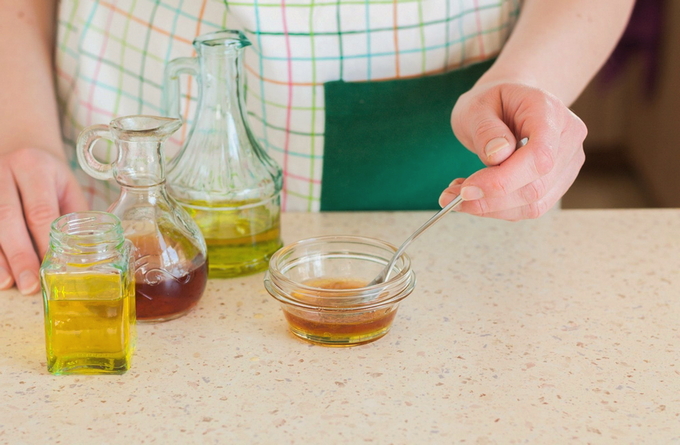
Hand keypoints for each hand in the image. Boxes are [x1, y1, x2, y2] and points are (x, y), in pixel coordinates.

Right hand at [0, 147, 87, 293]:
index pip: (39, 209)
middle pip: (8, 218)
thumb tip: (90, 255)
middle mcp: (4, 172)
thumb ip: (75, 218)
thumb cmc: (51, 179)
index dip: (44, 241)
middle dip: (20, 255)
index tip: (52, 266)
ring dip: (0, 258)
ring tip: (9, 284)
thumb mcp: (68, 189)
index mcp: (35, 167)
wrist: (21, 152)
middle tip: (30, 284)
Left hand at [439, 82, 586, 219]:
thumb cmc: (493, 101)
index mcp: (550, 111)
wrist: (511, 102)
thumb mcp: (476, 106)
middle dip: (489, 199)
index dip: (503, 180)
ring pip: (533, 204)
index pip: (538, 156)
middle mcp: (568, 137)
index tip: (466, 190)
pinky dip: (498, 209)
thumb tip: (497, 156)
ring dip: (491, 208)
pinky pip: (530, 207)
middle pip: (536, 186)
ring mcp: (568, 162)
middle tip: (450, 197)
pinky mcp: (558, 182)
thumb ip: (485, 129)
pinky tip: (476, 196)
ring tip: (458, 194)